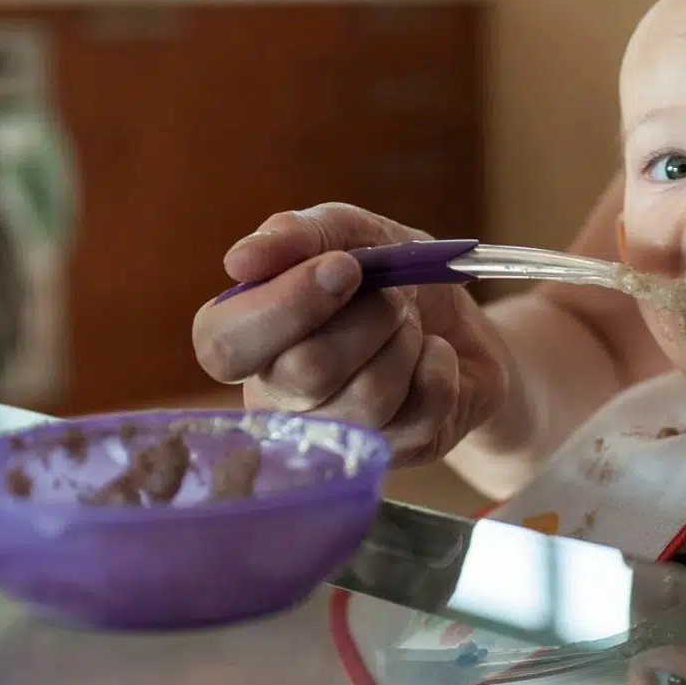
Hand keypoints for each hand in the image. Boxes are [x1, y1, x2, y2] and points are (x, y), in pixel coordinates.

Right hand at [192, 203, 509, 464]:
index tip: (343, 267)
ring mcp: (334, 433)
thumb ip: (299, 235)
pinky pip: (422, 409)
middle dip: (368, 316)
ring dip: (405, 340)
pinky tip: (433, 354)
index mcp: (250, 337)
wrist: (463, 320)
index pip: (222, 345)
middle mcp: (278, 396)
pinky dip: (439, 363)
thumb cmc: (388, 276)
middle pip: (304, 371)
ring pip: (368, 397)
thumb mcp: (351, 234)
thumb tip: (240, 261)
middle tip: (393, 293)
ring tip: (409, 324)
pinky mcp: (393, 451)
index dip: (282, 306)